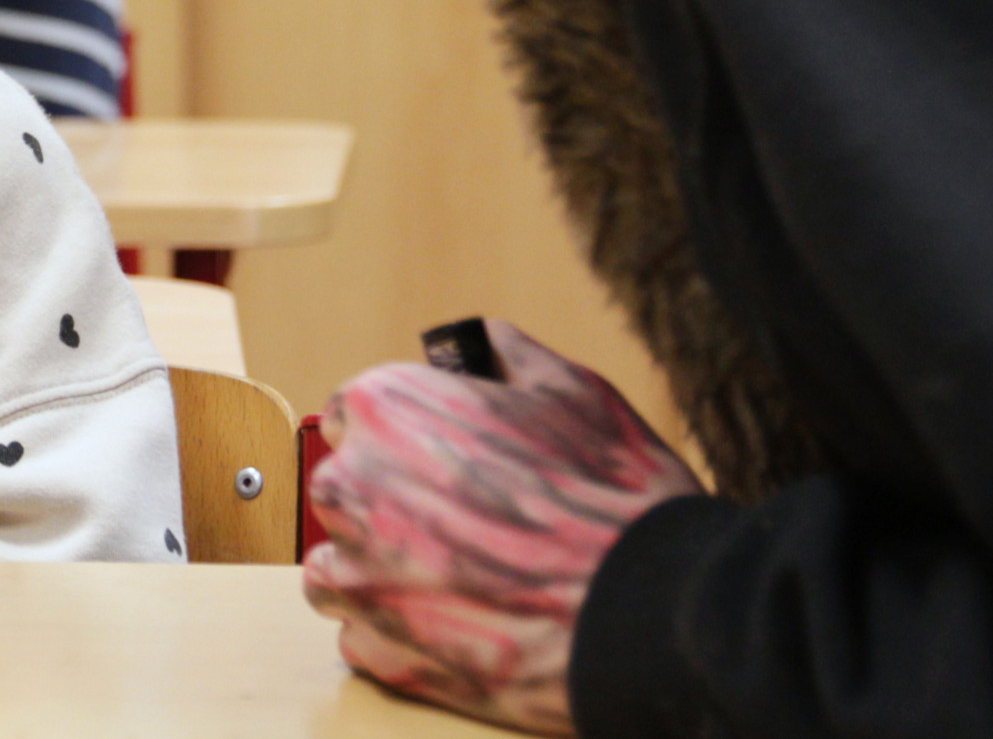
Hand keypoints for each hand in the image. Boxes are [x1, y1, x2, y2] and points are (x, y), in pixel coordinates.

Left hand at [302, 320, 703, 734]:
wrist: (655, 611)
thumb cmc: (615, 495)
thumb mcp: (569, 389)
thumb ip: (503, 355)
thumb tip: (479, 343)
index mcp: (385, 407)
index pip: (352, 415)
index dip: (402, 438)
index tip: (437, 461)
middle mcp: (352, 485)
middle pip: (344, 491)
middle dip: (390, 506)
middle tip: (464, 526)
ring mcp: (359, 574)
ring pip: (337, 566)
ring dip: (381, 572)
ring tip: (458, 580)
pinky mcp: (380, 650)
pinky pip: (363, 634)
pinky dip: (399, 633)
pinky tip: (460, 624)